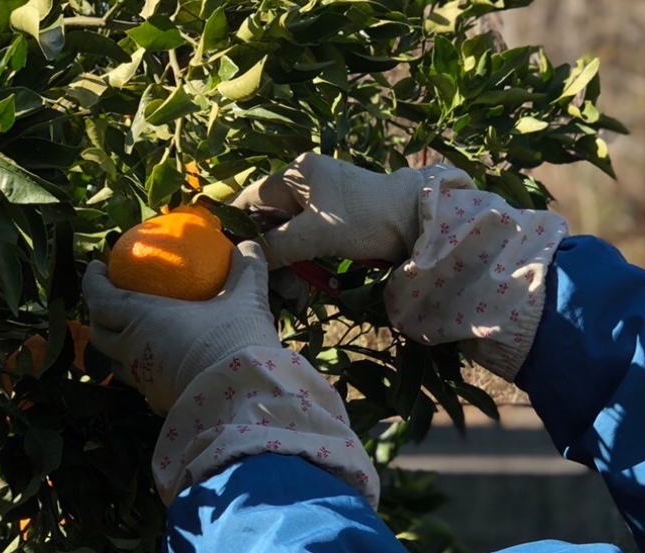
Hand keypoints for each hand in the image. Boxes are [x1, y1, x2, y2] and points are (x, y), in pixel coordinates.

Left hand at [83, 241, 274, 413]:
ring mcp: (144, 380)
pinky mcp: (160, 402)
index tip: (97, 268)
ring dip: (117, 348)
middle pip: (100, 333)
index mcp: (143, 318)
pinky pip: (142, 386)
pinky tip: (160, 369)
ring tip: (132, 336)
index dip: (93, 281)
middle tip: (110, 301)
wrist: (246, 398)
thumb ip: (247, 271)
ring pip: (117, 363)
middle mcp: (134, 350)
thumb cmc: (237, 342)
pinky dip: (143, 373)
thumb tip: (250, 245)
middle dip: (98, 315)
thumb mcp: (247, 301)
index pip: (100, 298)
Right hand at [231, 153, 425, 268]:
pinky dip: (306, 258)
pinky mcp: (338, 219)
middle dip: (267, 250)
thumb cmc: (366, 219)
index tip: (227, 253)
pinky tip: (306, 280)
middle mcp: (307, 181)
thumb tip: (247, 259)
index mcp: (298, 173)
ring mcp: (324, 200)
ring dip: (287, 260)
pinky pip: (310, 239)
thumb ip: (278, 246)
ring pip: (290, 232)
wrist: (416, 222)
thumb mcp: (316, 233)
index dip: (239, 225)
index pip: (253, 197)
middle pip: (271, 217)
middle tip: (264, 279)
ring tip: (289, 288)